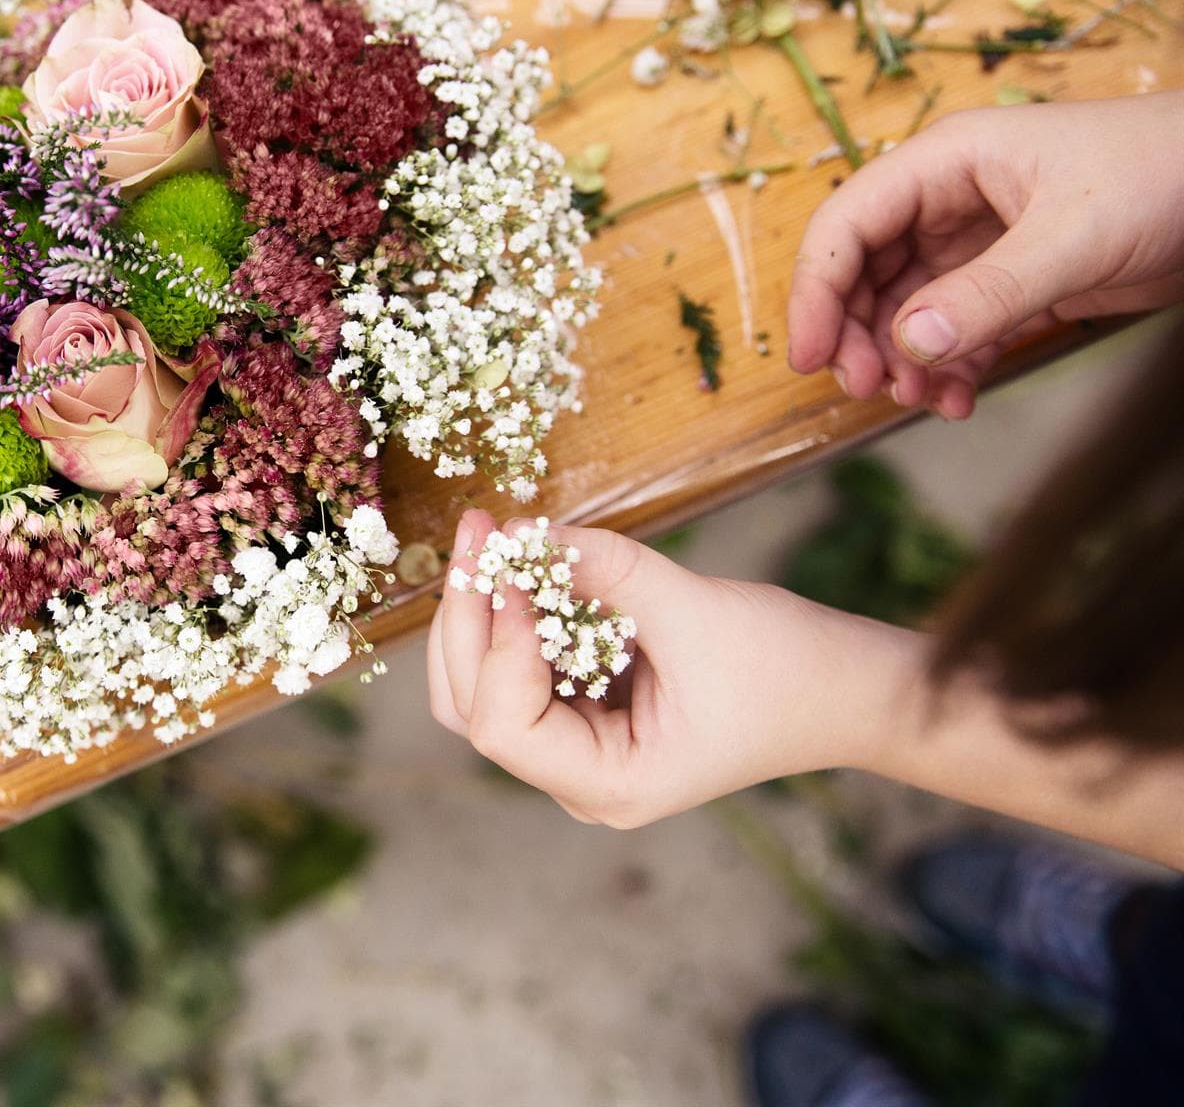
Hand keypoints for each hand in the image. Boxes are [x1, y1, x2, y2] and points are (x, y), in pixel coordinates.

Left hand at [427, 511, 925, 827]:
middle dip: (467, 618)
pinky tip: (523, 561)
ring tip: (492, 536)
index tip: (512, 573)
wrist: (848, 690)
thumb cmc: (787, 670)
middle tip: (479, 532)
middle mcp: (581, 780)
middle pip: (475, 707)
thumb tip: (524, 533)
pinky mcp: (588, 712)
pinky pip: (526, 666)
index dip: (494, 646)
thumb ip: (605, 572)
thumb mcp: (692, 610)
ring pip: (486, 687)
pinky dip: (516, 615)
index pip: (502, 727)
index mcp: (608, 784)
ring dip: (483, 611)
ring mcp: (580, 749)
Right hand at [788, 92, 1183, 418]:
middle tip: (869, 388)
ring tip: (922, 399)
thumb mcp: (1075, 236)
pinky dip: (947, 368)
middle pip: (864, 271)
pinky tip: (959, 399)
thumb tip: (910, 344)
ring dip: (902, 360)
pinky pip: (955, 329)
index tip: (813, 357)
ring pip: (905, 308)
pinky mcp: (1012, 279)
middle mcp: (950, 199)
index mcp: (947, 163)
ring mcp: (979, 241)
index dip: (817, 290)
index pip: (848, 224)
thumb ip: (991, 292)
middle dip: (857, 335)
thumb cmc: (1168, 173)